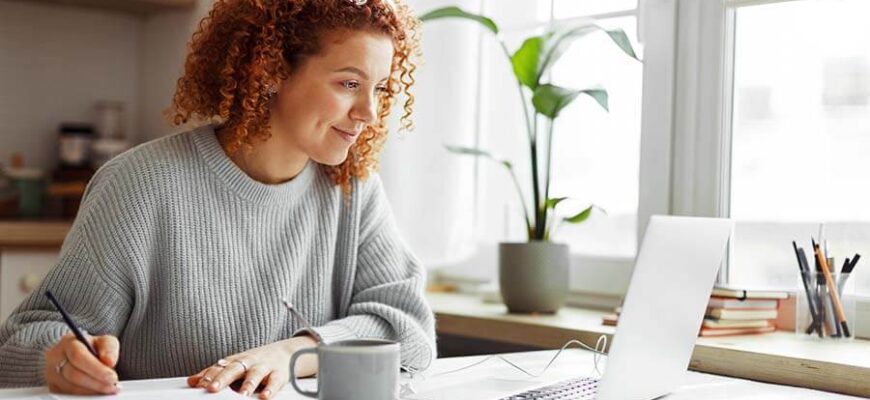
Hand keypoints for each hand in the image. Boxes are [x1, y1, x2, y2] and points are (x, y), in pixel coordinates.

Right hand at [43, 333, 120, 394]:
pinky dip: (84, 396)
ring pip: (70, 387)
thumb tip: (109, 361)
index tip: (112, 377)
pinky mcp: (53, 387)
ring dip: (91, 391)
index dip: (96, 369)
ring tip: (108, 389)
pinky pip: (67, 395)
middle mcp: (55, 358)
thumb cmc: (92, 347)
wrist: (78, 355)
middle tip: (113, 386)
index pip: (78, 356)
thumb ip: (109, 348)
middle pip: (73, 374)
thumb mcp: (104, 341)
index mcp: (68, 342)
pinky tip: (96, 393)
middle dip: (96, 382)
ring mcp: (51, 374)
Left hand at [187, 335, 317, 398]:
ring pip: (255, 374)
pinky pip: (275, 381)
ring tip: (242, 395)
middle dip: (224, 378)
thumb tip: (191, 381)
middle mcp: (249, 363)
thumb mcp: (235, 365)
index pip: (220, 367)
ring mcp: (264, 367)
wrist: (286, 352)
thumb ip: (214, 373)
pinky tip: (265, 396)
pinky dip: (271, 389)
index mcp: (235, 361)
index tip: (199, 384)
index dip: (209, 375)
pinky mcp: (279, 374)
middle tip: (213, 388)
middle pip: (234, 368)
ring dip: (248, 384)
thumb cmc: (255, 362)